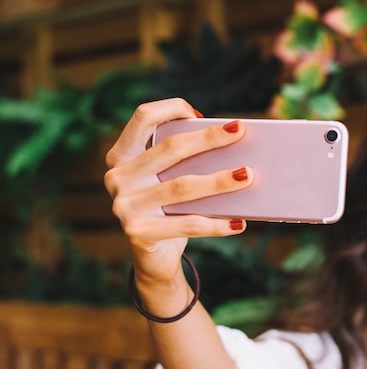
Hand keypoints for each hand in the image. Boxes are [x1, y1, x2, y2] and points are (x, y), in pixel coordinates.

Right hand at [104, 98, 252, 283]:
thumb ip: (184, 162)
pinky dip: (217, 225)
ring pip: (182, 187)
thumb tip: (229, 142)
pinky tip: (239, 223)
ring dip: (219, 181)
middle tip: (239, 132)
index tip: (201, 114)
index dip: (171, 109)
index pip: (142, 118)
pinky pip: (187, 225)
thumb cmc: (167, 211)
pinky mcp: (138, 233)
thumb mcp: (168, 181)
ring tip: (248, 175)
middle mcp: (117, 178)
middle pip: (169, 149)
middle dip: (208, 139)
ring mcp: (124, 206)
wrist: (154, 260)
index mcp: (121, 157)